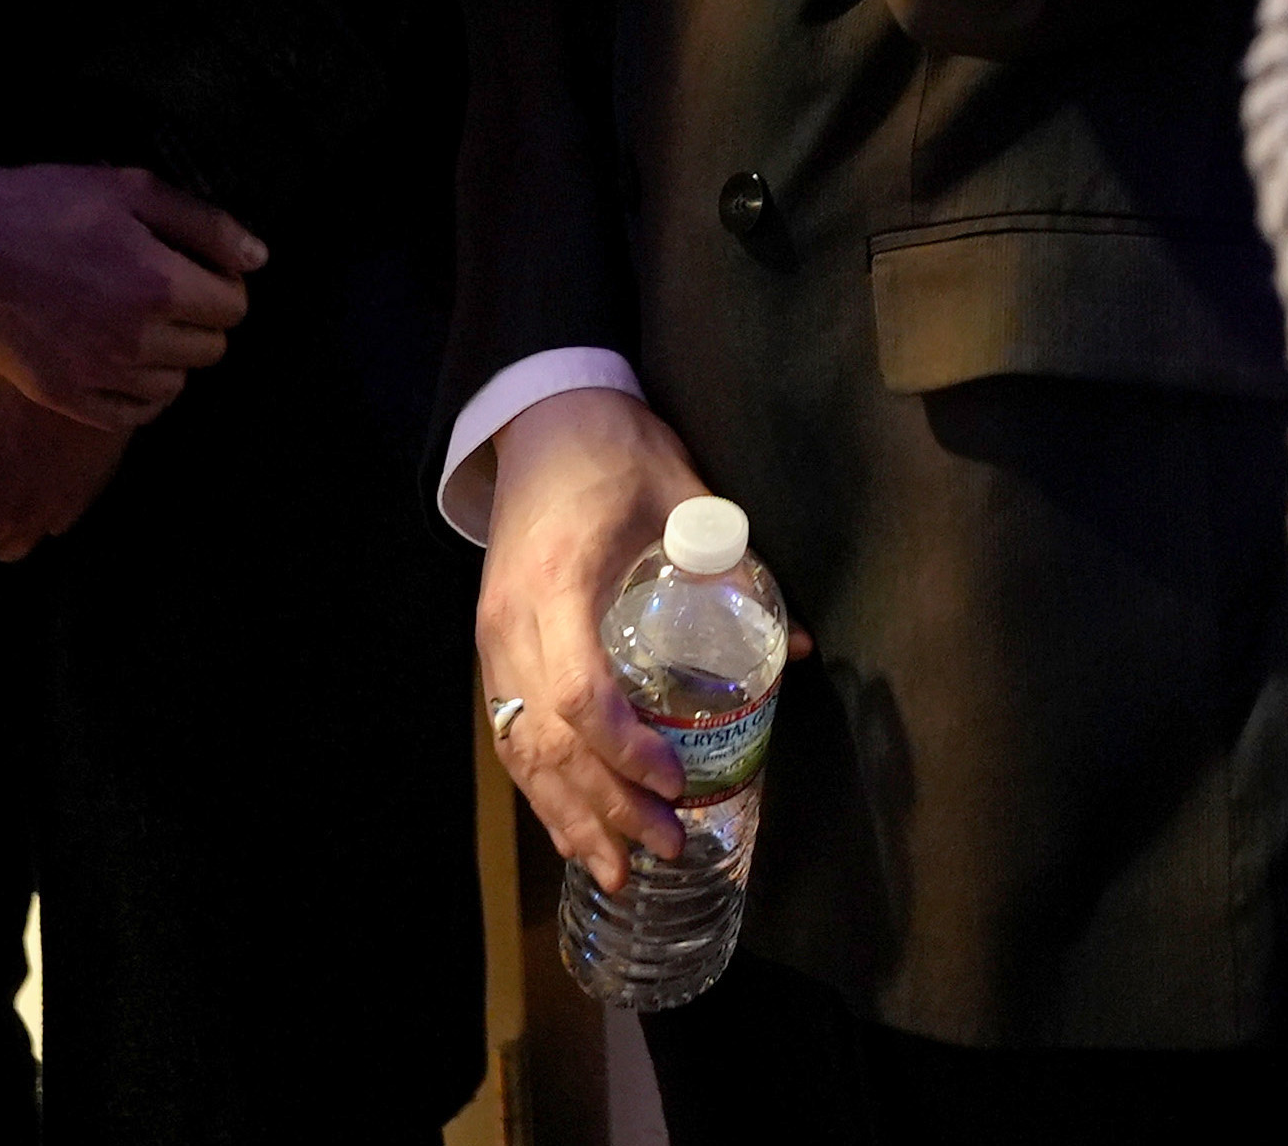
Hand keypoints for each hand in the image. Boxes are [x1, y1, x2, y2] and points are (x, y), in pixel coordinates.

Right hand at [0, 108, 261, 428]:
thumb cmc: (43, 202)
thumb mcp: (131, 188)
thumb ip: (206, 224)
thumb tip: (259, 259)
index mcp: (159, 283)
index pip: (233, 306)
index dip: (222, 283)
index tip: (197, 268)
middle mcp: (135, 339)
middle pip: (211, 348)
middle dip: (200, 318)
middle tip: (166, 291)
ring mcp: (96, 373)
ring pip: (175, 385)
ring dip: (170, 356)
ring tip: (139, 323)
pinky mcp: (62, 395)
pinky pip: (132, 414)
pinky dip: (139, 392)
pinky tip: (122, 360)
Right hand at [476, 389, 808, 890]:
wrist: (542, 415)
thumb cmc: (613, 449)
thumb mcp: (681, 492)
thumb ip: (736, 565)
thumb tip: (796, 644)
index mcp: (554, 586)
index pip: (581, 693)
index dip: (626, 752)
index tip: (677, 783)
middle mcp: (509, 625)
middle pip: (547, 741)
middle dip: (607, 806)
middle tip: (669, 846)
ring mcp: (491, 639)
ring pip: (520, 750)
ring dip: (568, 815)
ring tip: (618, 871)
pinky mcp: (492, 645)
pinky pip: (508, 734)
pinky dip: (541, 789)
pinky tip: (573, 828)